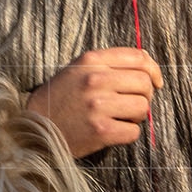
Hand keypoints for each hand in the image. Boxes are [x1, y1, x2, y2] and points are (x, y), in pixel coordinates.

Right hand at [26, 48, 162, 158]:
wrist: (36, 127)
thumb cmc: (62, 99)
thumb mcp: (79, 69)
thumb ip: (109, 64)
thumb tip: (148, 64)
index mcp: (92, 60)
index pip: (139, 58)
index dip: (154, 70)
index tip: (156, 82)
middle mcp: (95, 80)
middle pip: (144, 83)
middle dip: (145, 95)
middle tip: (133, 104)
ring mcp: (98, 106)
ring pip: (142, 107)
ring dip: (137, 116)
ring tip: (120, 117)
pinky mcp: (100, 130)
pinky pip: (134, 131)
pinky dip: (128, 133)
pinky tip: (113, 131)